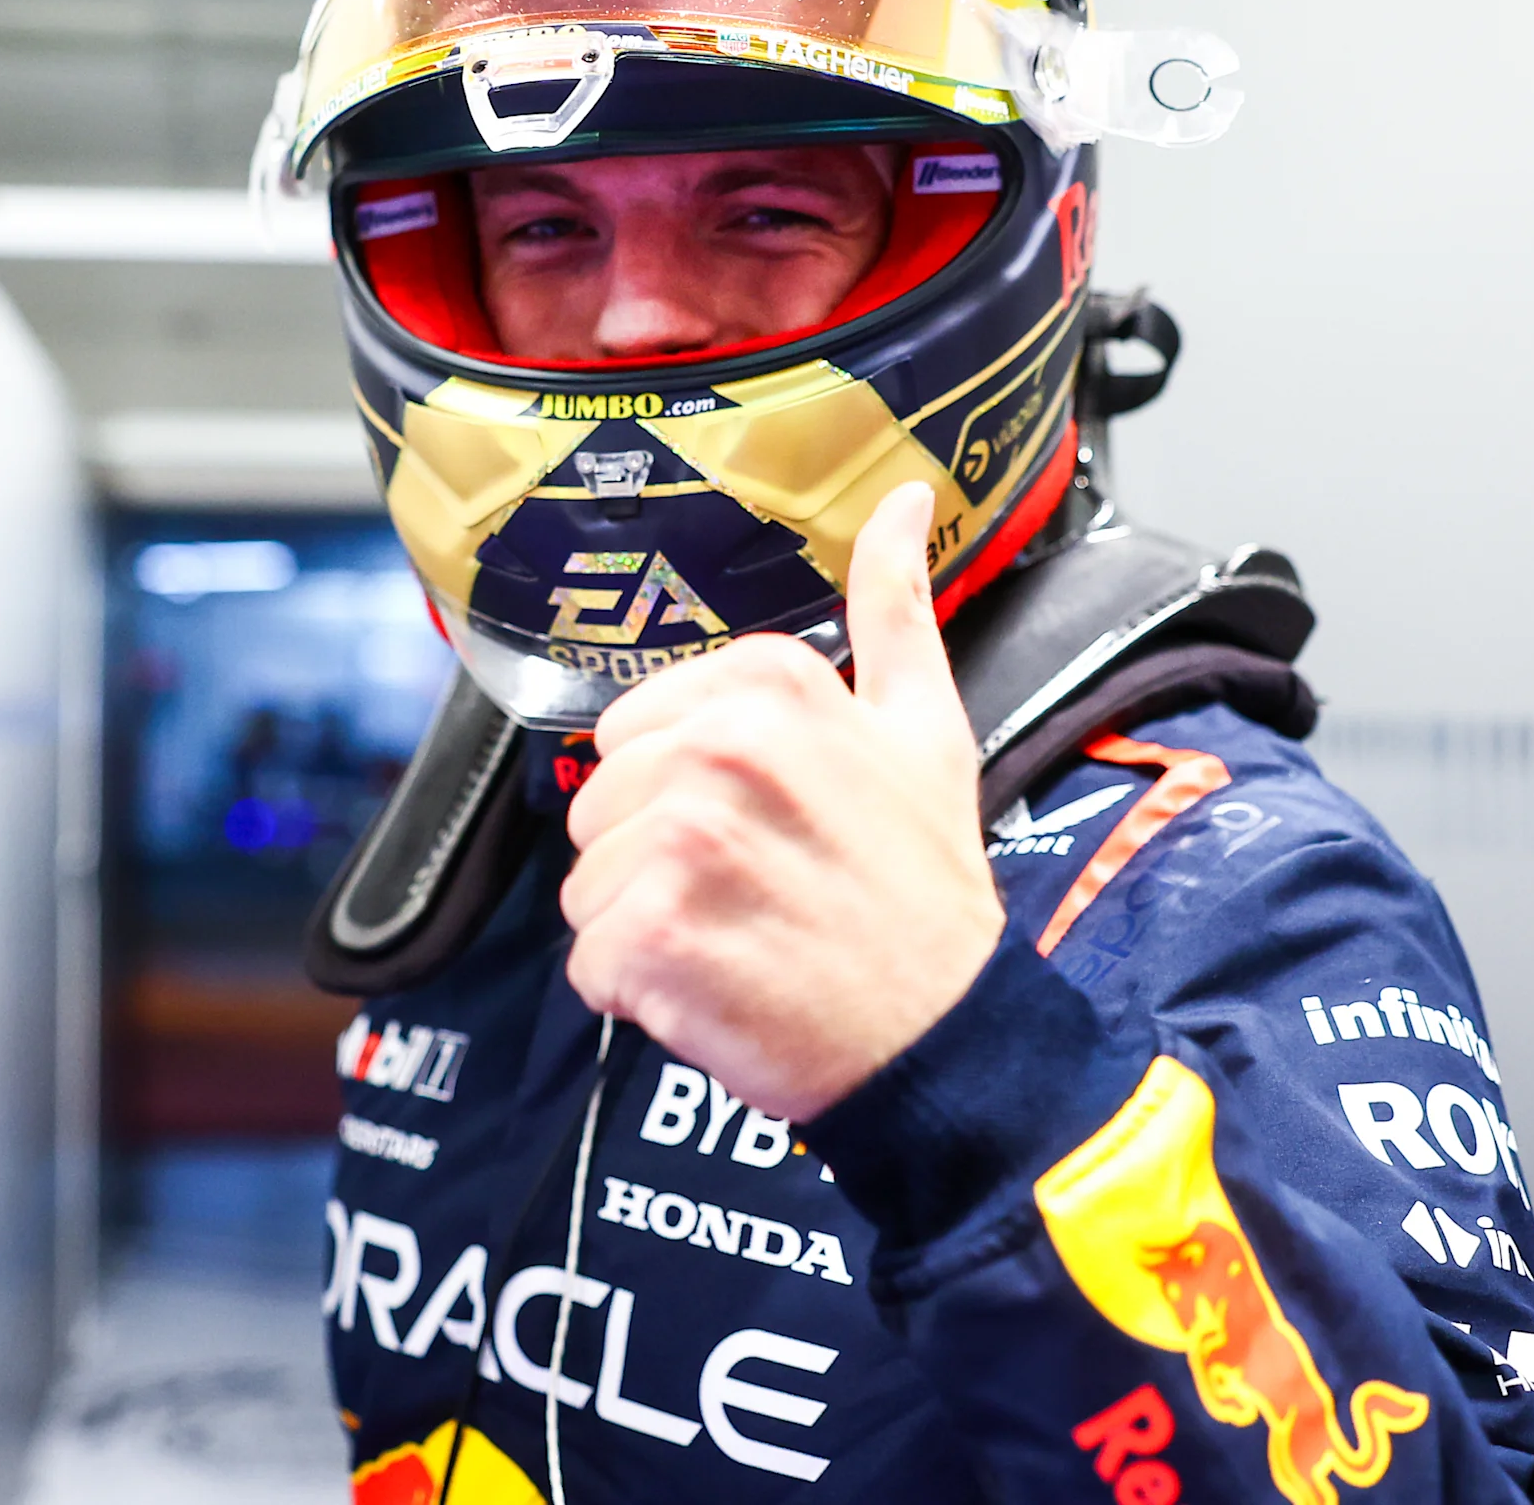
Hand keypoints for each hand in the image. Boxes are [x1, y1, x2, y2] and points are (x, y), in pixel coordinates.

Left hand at [562, 481, 1005, 1121]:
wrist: (947, 1034)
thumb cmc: (925, 891)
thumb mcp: (926, 729)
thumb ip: (895, 608)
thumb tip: (898, 499)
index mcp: (774, 683)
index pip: (635, 730)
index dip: (687, 794)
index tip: (767, 829)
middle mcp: (722, 744)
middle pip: (599, 803)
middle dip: (656, 860)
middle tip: (754, 893)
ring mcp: (684, 839)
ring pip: (587, 884)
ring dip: (646, 930)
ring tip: (741, 941)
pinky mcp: (653, 934)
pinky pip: (590, 961)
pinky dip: (640, 993)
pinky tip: (718, 989)